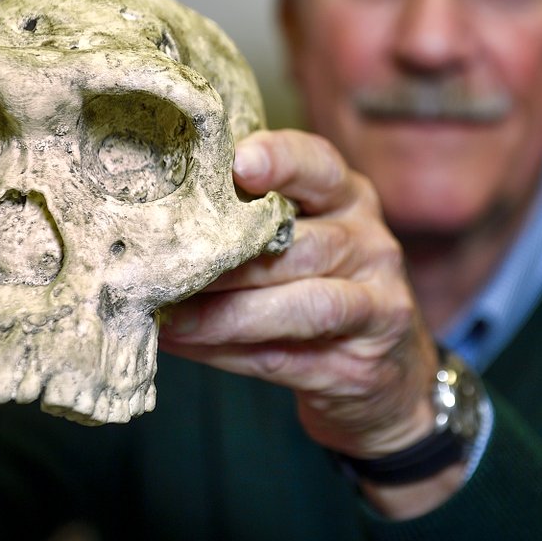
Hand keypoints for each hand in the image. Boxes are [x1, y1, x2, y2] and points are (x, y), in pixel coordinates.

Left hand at [159, 130, 457, 513]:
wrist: (388, 380)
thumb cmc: (319, 293)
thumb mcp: (300, 246)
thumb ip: (251, 228)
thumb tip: (154, 230)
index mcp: (348, 199)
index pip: (320, 166)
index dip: (282, 160)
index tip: (239, 164)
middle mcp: (370, 243)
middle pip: (301, 242)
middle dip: (228, 256)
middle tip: (164, 265)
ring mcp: (375, 303)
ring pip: (299, 303)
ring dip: (224, 312)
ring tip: (168, 315)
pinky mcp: (362, 363)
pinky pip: (288, 356)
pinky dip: (229, 351)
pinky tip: (185, 344)